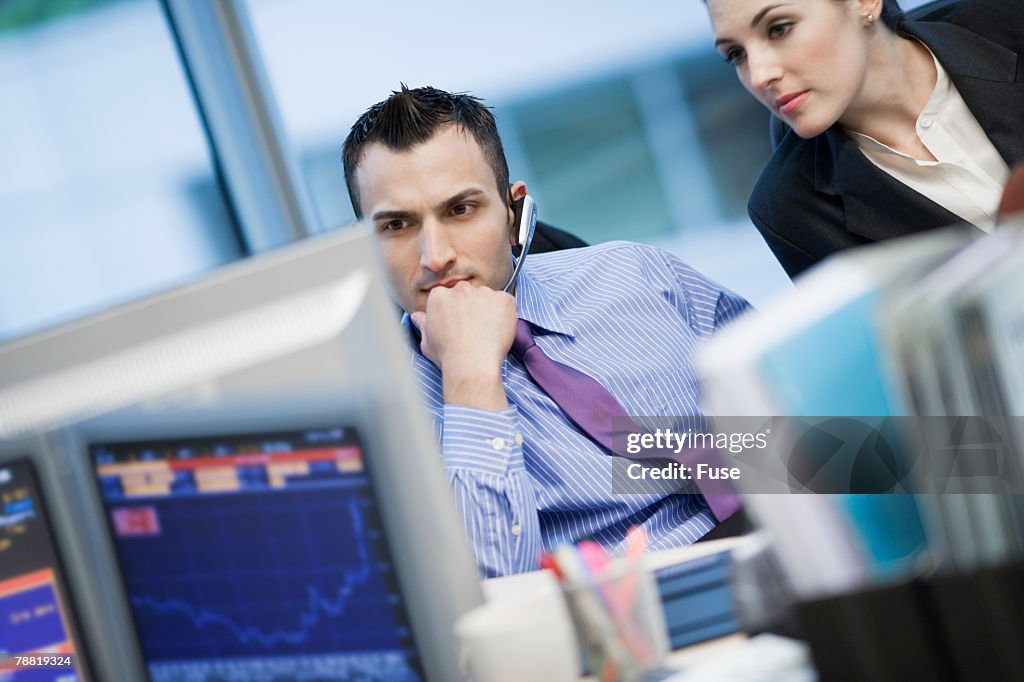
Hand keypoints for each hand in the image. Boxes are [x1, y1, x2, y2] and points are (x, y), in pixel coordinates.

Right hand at [411, 282, 515, 408]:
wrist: (472, 363)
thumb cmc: (448, 355)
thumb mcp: (427, 342)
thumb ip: (423, 325)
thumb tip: (418, 317)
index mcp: (439, 295)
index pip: (448, 296)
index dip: (454, 311)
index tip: (458, 323)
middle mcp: (461, 289)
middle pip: (468, 294)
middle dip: (471, 307)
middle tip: (473, 328)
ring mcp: (484, 292)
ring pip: (487, 297)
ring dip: (488, 309)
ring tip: (486, 332)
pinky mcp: (504, 299)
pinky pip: (506, 303)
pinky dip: (505, 314)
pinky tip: (498, 330)